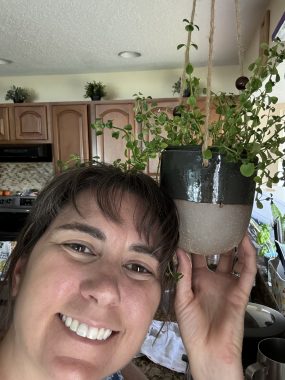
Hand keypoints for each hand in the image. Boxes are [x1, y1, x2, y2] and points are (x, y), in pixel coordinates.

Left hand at [174, 235, 256, 379]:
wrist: (208, 350)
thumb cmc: (192, 329)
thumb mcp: (182, 298)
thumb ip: (183, 274)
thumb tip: (180, 251)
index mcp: (198, 280)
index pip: (196, 256)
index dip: (194, 242)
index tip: (189, 226)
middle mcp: (213, 279)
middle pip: (216, 254)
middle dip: (215, 239)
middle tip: (211, 220)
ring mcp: (228, 284)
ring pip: (234, 259)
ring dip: (235, 243)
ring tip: (232, 224)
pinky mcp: (241, 291)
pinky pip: (248, 271)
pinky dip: (248, 255)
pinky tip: (245, 241)